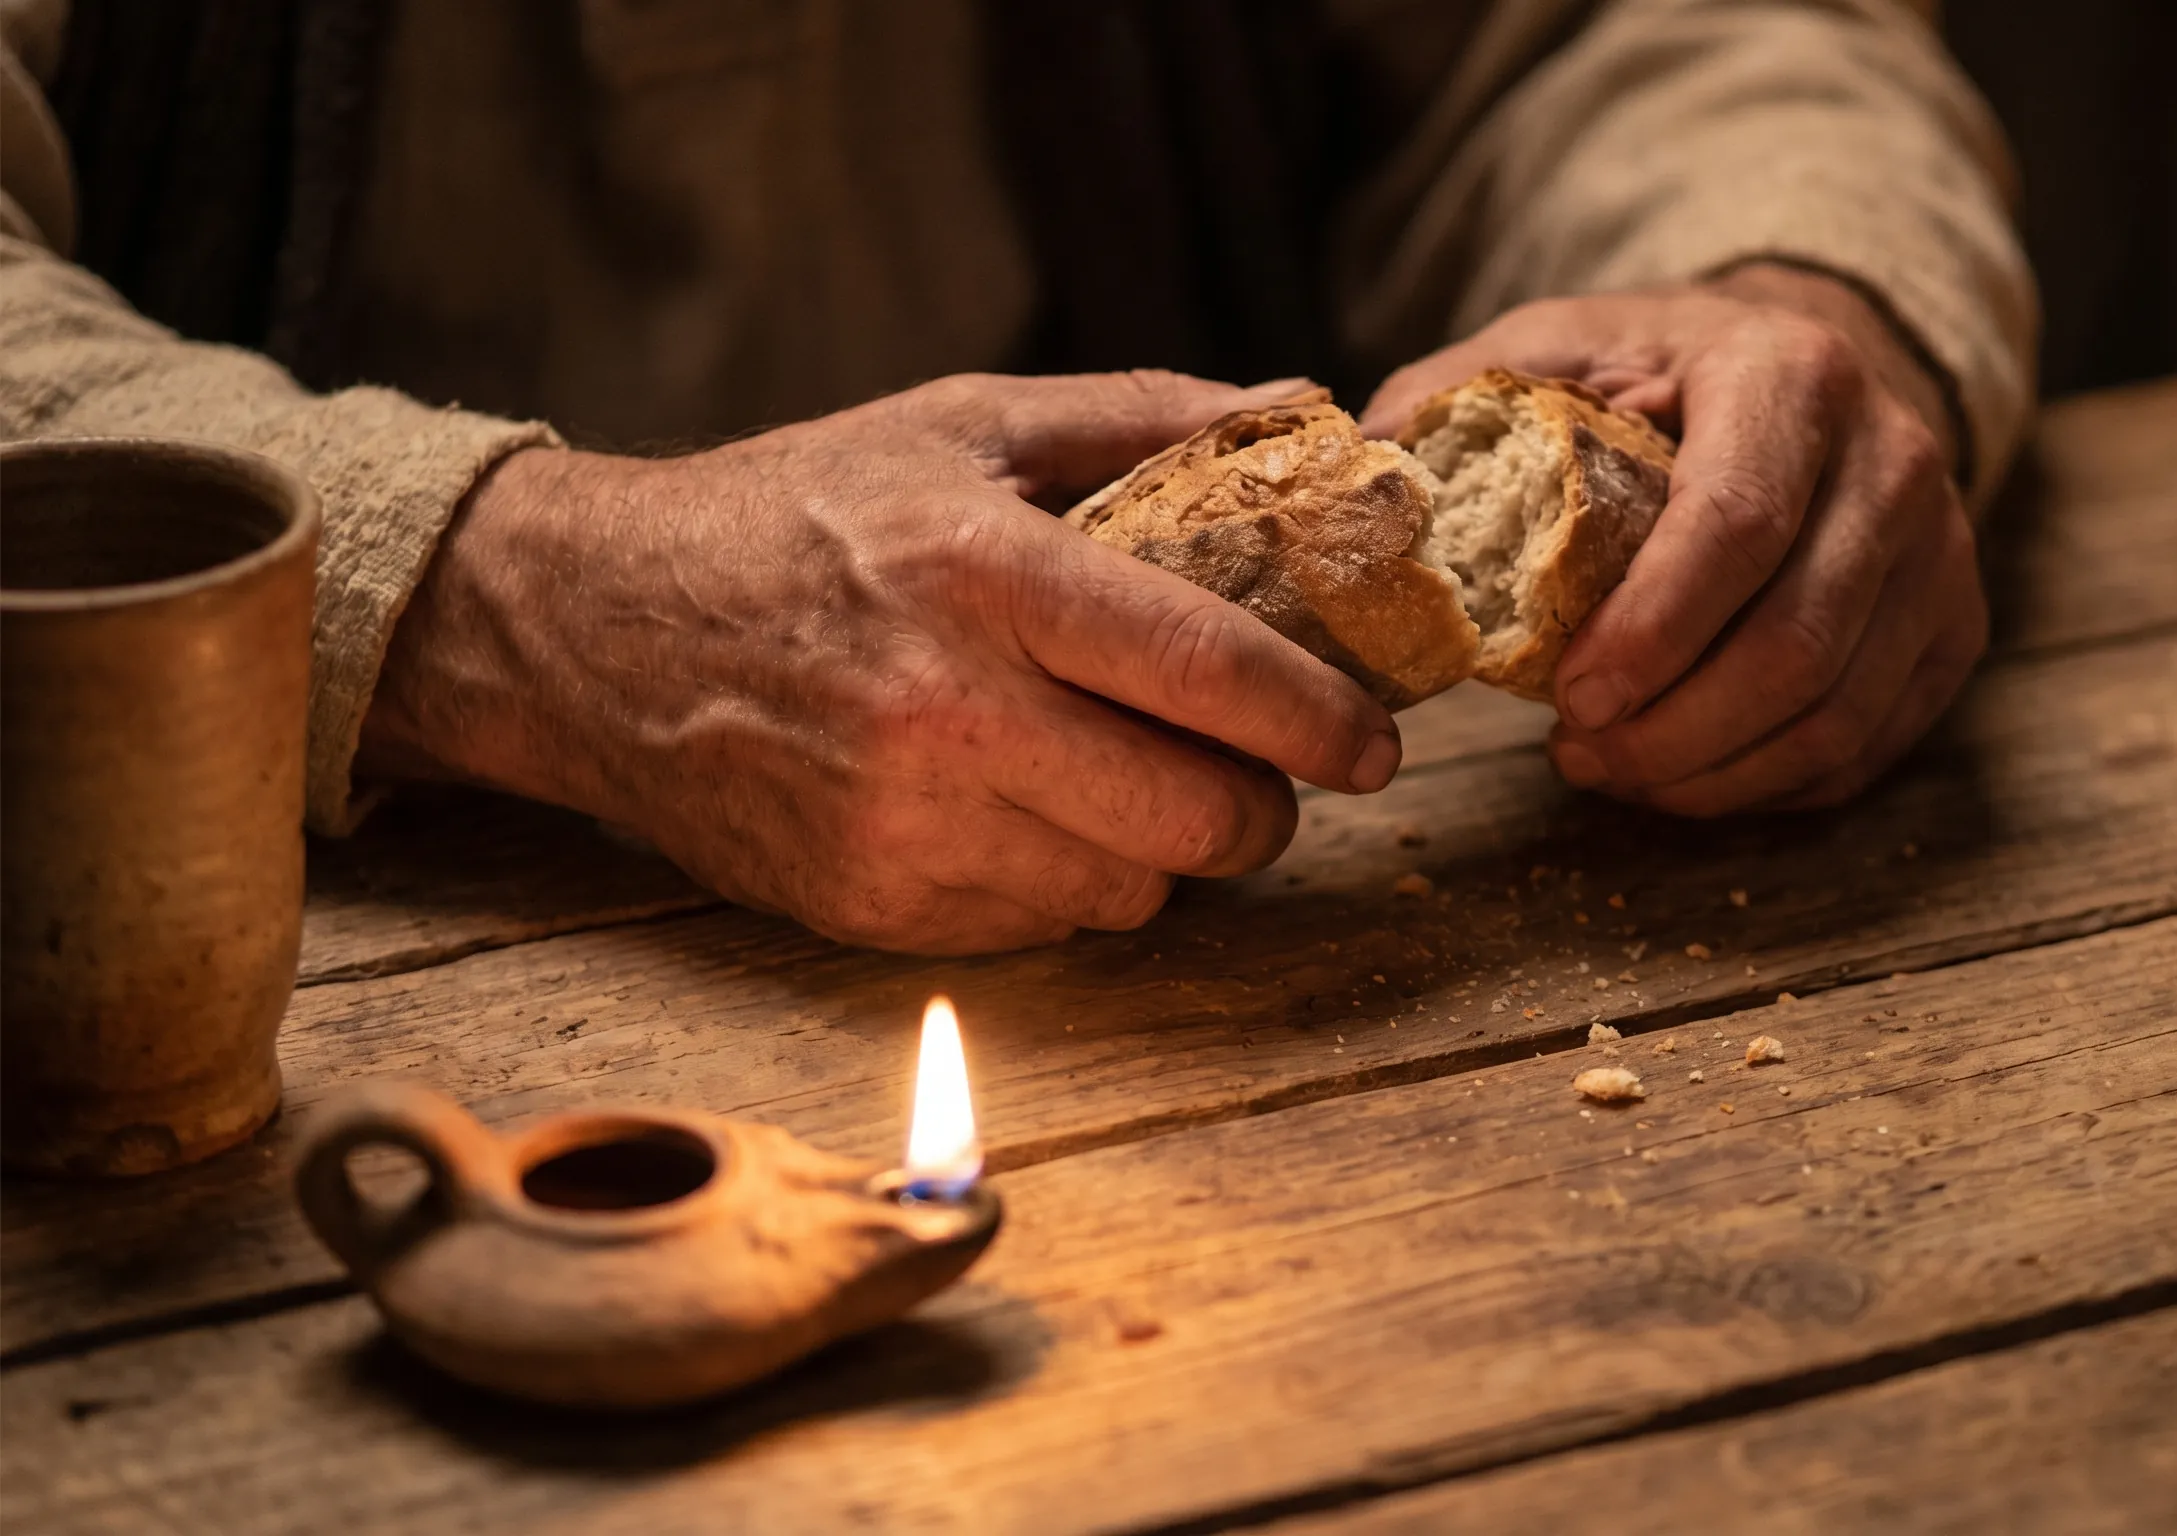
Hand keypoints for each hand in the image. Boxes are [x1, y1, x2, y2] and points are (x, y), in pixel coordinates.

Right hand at [357, 371, 1401, 952]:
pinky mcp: (867, 909)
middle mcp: (947, 715)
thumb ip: (1143, 417)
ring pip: (1132, 892)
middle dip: (1265, 806)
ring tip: (1132, 780)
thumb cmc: (795, 512)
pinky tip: (1034, 814)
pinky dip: (1072, 883)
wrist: (592, 630)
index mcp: (984, 575)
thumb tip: (1305, 413)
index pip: (1209, 670)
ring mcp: (903, 828)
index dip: (1319, 718)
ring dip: (1166, 850)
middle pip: (1194, 817)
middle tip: (1267, 773)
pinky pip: (1044, 929)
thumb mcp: (962, 424)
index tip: (1372, 738)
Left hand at [1363, 263, 1984, 815]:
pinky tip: (1680, 778)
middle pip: (1799, 641)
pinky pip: (1865, 747)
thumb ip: (1460, 400)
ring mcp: (1942, 553)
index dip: (1654, 631)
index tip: (1567, 697)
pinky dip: (1764, 786)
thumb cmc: (1656, 371)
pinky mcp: (1953, 629)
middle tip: (1574, 755)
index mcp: (1792, 374)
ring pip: (1838, 713)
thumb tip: (1366, 476)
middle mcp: (1895, 460)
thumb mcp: (1554, 346)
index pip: (1738, 523)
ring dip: (1712, 772)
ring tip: (1611, 772)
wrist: (1807, 373)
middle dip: (1674, 727)